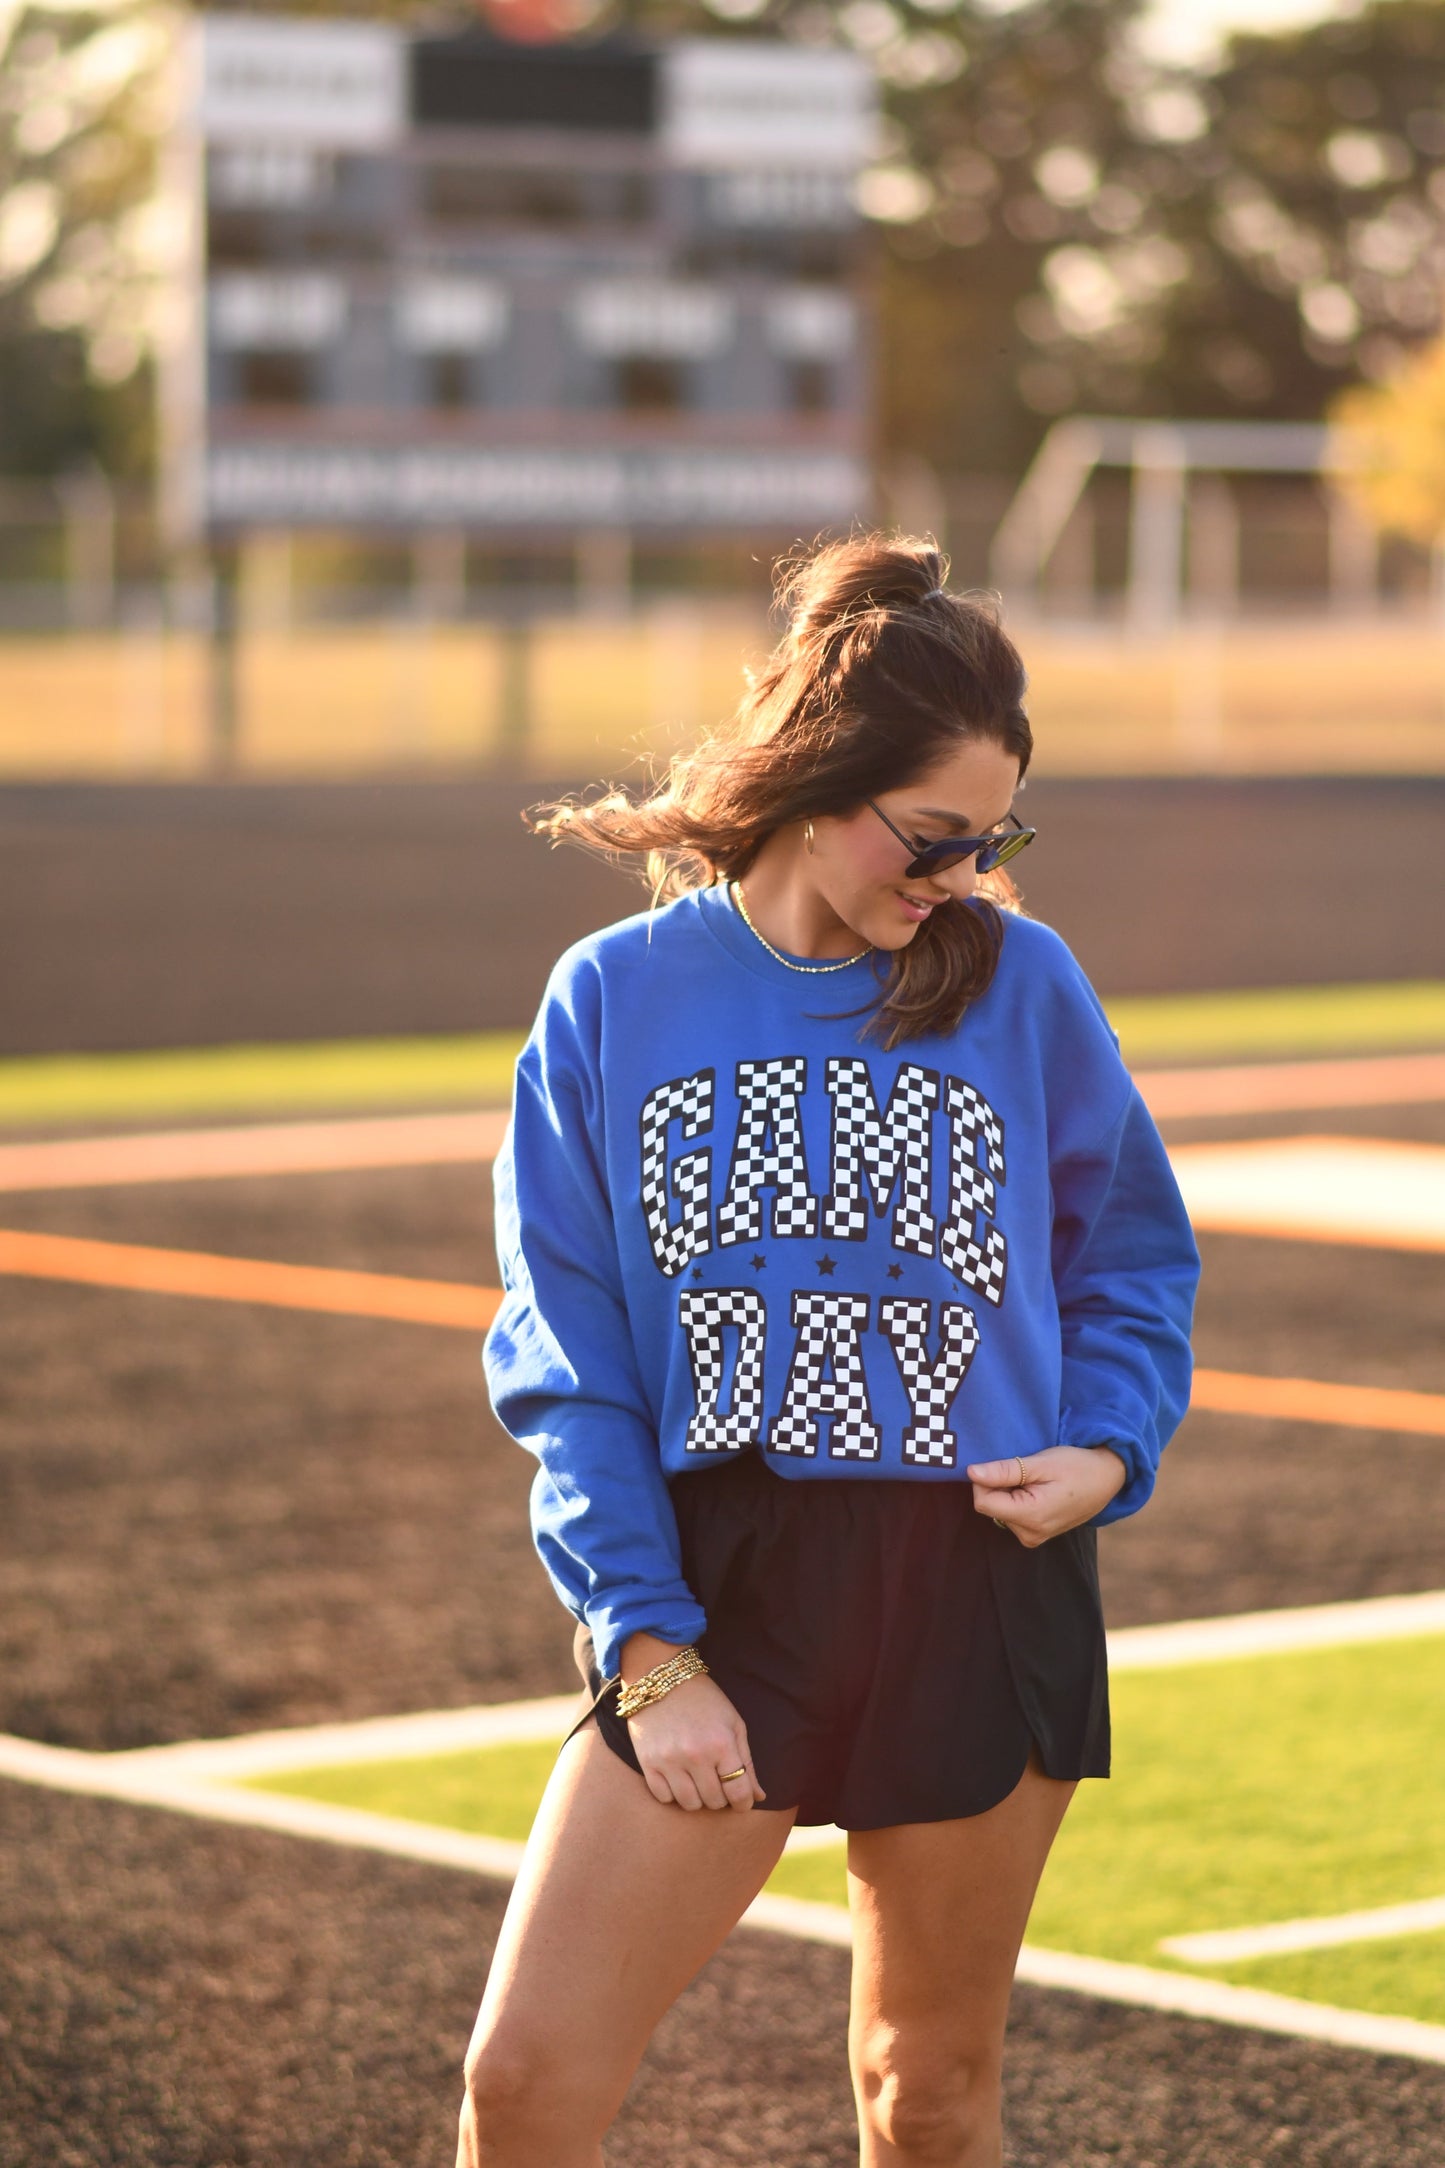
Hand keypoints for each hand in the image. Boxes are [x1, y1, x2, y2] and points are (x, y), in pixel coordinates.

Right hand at [619, 1635, 764, 1812]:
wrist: (663, 1679)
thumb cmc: (705, 1700)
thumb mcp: (734, 1724)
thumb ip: (747, 1762)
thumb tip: (758, 1797)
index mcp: (721, 1744)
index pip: (738, 1792)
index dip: (744, 1802)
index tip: (742, 1801)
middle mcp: (696, 1755)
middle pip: (714, 1801)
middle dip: (721, 1797)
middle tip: (718, 1782)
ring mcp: (669, 1761)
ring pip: (690, 1804)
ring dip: (698, 1798)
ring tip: (698, 1781)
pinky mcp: (648, 1763)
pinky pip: (664, 1798)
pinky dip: (673, 1794)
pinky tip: (678, 1778)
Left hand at [968, 1445, 1126, 1547]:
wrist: (1107, 1479)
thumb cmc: (1076, 1466)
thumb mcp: (1040, 1464)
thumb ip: (1005, 1471)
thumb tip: (972, 1473)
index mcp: (1030, 1517)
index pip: (982, 1501)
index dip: (986, 1479)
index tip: (1006, 1466)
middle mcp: (1029, 1534)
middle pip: (990, 1506)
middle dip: (1000, 1485)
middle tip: (1027, 1473)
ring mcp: (1033, 1538)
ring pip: (999, 1510)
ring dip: (1009, 1492)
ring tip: (1036, 1481)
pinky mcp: (1036, 1535)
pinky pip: (1011, 1516)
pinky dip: (1017, 1500)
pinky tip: (1037, 1490)